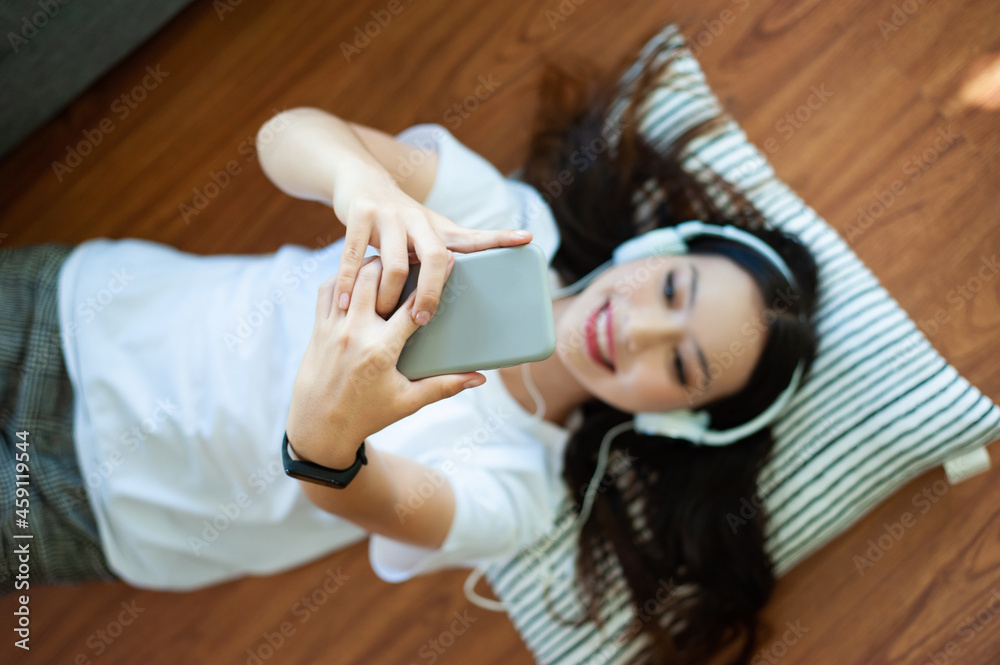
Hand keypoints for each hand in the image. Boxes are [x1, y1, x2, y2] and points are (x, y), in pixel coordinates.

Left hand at [286, 255, 486, 468]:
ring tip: (388, 261)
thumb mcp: (408, 402)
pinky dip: (342, 278)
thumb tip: (480, 378)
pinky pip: (327, 291)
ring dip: (369, 266)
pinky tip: (357, 277)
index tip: (449, 262)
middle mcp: (354, 334)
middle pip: (376, 278)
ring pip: (349, 279)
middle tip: (414, 254)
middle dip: (397, 262)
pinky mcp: (318, 329)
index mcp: (380, 351)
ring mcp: (333, 329)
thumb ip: (444, 386)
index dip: (434, 281)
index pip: (412, 306)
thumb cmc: (366, 416)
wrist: (318, 427)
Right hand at [331, 168, 530, 323]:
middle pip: (436, 257)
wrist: (360, 179)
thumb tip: (467, 286)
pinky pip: (354, 255)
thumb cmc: (398, 218)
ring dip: (389, 295)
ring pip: (395, 263)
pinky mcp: (360, 214)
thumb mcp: (426, 231)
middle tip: (424, 318)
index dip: (500, 238)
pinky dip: (348, 281)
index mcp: (438, 228)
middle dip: (432, 292)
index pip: (473, 236)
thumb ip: (444, 252)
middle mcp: (418, 219)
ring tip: (384, 315)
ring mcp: (389, 215)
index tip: (526, 239)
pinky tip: (345, 302)